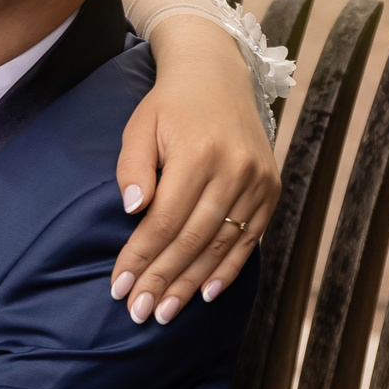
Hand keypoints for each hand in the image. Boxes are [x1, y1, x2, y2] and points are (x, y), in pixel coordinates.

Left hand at [114, 14, 278, 323]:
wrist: (218, 75)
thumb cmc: (170, 105)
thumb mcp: (140, 126)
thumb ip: (133, 168)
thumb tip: (133, 210)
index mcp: (197, 154)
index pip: (163, 220)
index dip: (140, 257)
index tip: (119, 287)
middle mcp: (233, 170)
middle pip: (192, 240)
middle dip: (162, 280)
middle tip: (139, 313)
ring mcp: (257, 182)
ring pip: (220, 245)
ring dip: (190, 283)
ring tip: (164, 312)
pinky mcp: (270, 189)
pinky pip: (249, 240)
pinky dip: (227, 270)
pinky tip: (205, 294)